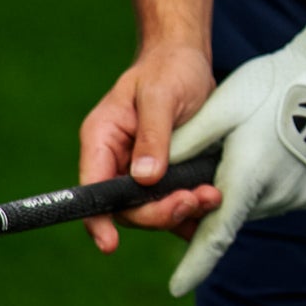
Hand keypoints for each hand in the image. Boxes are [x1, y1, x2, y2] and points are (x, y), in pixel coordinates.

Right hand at [79, 42, 223, 253]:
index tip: (110, 245)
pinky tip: (213, 206)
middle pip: (127, 208)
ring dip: (182, 211)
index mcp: (102, 140)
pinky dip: (193, 211)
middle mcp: (117, 161)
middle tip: (194, 200)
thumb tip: (145, 179)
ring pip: (153, 210)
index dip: (98, 219)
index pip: (92, 188)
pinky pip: (173, 204)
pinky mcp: (167, 176)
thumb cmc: (169, 68)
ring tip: (212, 197)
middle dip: (159, 212)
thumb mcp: (160, 95)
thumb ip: (152, 136)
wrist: (188, 60)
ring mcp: (141, 172)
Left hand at [164, 22, 305, 298]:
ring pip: (250, 204)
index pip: (215, 234)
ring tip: (244, 146)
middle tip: (212, 162)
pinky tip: (265, 151)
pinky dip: (260, 184)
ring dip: (237, 190)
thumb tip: (151, 174)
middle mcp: (274, 195)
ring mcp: (297, 196)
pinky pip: (273, 197)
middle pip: (229, 212)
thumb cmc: (268, 86)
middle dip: (212, 199)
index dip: (194, 264)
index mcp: (247, 177)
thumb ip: (184, 144)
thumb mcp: (220, 108)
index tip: (175, 289)